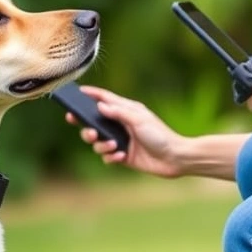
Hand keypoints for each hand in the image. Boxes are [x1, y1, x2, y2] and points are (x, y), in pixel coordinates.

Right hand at [64, 86, 185, 177]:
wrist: (175, 159)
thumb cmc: (160, 135)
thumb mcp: (139, 120)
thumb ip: (119, 112)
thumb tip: (100, 106)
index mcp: (126, 111)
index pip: (104, 99)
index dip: (90, 95)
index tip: (76, 93)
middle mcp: (121, 125)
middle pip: (94, 123)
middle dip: (87, 128)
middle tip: (91, 133)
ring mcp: (121, 141)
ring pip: (97, 142)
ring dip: (102, 146)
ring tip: (114, 146)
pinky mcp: (123, 156)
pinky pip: (107, 157)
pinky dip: (111, 157)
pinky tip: (121, 157)